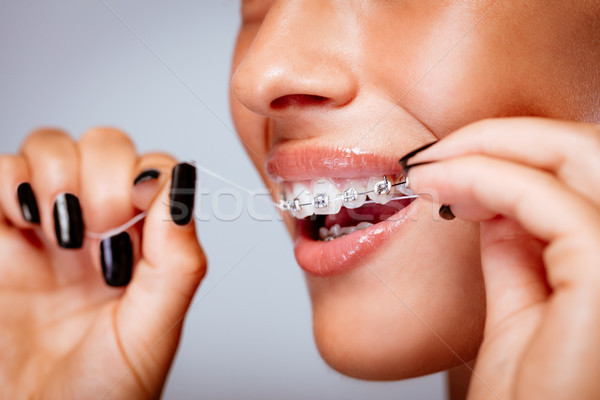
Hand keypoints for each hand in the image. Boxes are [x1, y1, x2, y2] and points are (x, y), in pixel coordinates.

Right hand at [0, 128, 205, 398]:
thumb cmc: (102, 393)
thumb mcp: (153, 330)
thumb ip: (178, 259)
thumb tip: (184, 184)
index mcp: (144, 245)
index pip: (153, 169)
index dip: (144, 177)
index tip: (133, 213)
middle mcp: (98, 228)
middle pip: (103, 146)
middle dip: (100, 175)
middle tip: (94, 228)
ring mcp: (45, 228)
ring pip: (51, 147)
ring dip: (55, 173)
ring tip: (56, 231)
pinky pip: (0, 173)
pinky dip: (8, 181)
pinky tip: (22, 221)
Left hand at [403, 118, 599, 399]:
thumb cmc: (533, 398)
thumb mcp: (524, 305)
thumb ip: (519, 248)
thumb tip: (494, 196)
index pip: (585, 168)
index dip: (514, 149)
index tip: (449, 160)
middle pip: (586, 149)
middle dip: (501, 137)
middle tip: (433, 155)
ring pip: (572, 156)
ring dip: (485, 150)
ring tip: (426, 171)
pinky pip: (543, 199)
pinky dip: (483, 179)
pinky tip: (438, 188)